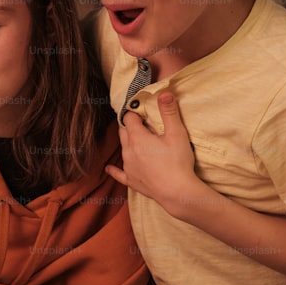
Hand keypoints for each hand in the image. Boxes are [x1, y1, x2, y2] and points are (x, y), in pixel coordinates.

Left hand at [105, 92, 201, 210]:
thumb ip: (169, 112)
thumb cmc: (178, 162)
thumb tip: (164, 92)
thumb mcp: (177, 133)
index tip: (141, 111)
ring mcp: (128, 166)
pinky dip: (115, 170)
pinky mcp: (131, 180)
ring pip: (123, 150)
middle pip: (123, 132)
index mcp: (137, 137)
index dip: (135, 113)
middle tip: (140, 123)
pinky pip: (119, 174)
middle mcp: (128, 150)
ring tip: (136, 140)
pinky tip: (108, 169)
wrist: (176, 192)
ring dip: (128, 143)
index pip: (129, 118)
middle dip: (130, 126)